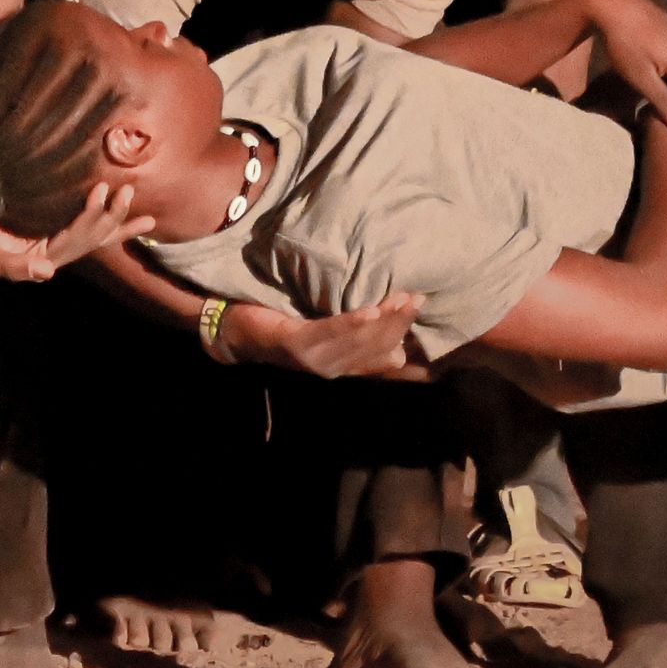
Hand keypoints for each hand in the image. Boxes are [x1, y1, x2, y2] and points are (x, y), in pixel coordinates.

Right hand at [0, 179, 151, 281]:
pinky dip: (104, 225)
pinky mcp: (49, 230)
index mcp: (38, 258)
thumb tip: (48, 273)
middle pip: (89, 239)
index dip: (89, 218)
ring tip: (141, 211)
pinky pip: (83, 230)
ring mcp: (52, 243)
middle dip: (112, 218)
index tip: (101, 192)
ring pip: (92, 237)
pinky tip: (126, 221)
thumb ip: (13, 267)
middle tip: (128, 192)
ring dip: (116, 223)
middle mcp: (51, 253)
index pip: (72, 241)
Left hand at [220, 292, 425, 380]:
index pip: (385, 360)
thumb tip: (392, 326)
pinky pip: (330, 333)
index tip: (430, 323)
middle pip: (376, 349)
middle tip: (418, 298)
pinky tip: (371, 312)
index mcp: (342, 366)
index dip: (408, 342)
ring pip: (359, 342)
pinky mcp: (296, 346)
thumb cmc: (283, 323)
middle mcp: (333, 368)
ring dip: (384, 321)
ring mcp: (315, 361)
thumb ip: (353, 328)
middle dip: (399, 324)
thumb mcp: (323, 328)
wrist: (236, 330)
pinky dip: (353, 324)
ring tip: (402, 300)